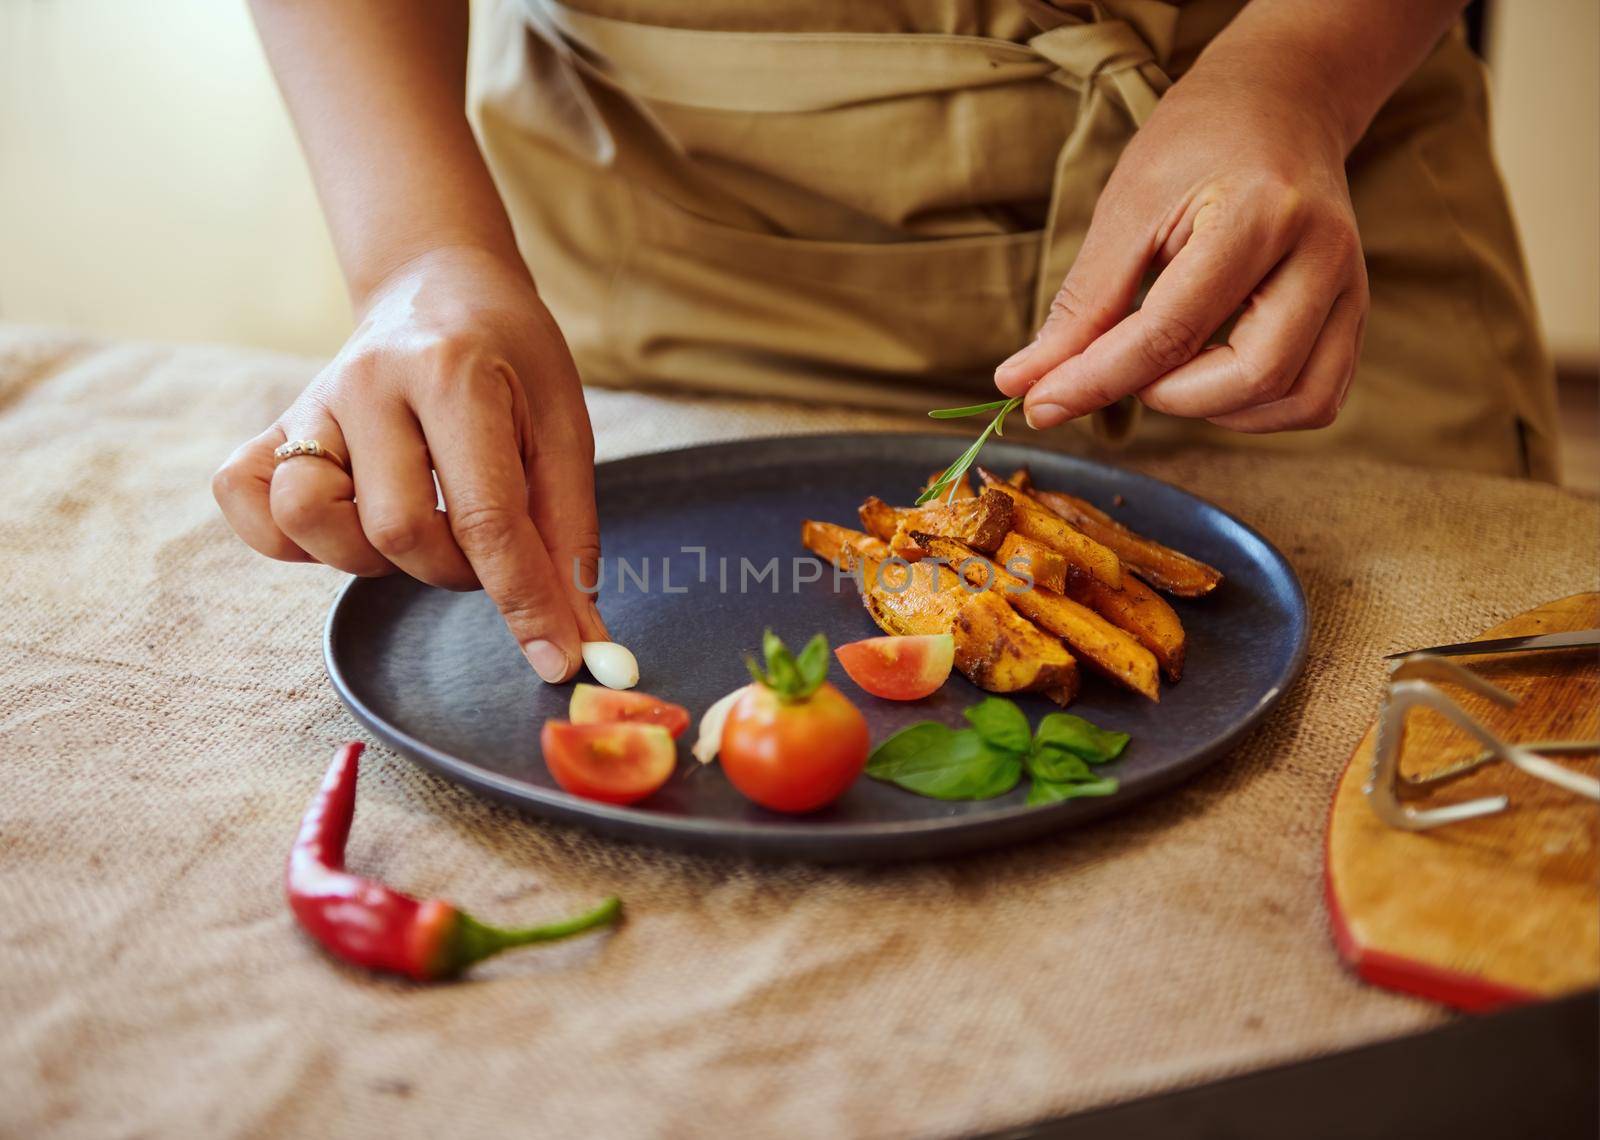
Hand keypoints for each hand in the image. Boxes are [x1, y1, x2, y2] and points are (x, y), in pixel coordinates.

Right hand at [213, 245, 603, 680]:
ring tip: (418, 524)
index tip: (558, 662)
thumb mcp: (563, 428)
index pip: (487, 518)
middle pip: (398, 531)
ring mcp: (311, 403)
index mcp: (454, 374)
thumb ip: (569, 535)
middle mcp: (369, 383)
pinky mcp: (274, 427)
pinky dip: (290, 537)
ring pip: (313, 522)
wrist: (438, 283)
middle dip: (455, 569)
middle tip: (483, 542)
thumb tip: (579, 639)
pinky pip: (249, 503)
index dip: (526, 603)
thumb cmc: (512, 360)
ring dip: (375, 556)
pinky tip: (348, 519)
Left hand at [995, 58, 1368, 432]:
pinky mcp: (1356, 313)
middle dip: (1168, 395)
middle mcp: (1322, 254)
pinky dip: (1257, 410)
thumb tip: (1024, 384)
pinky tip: (1212, 378)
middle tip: (1123, 365)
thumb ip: (1082, 306)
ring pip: (1294, 399)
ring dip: (1215, 409)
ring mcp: (1351, 286)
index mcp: (1259, 214)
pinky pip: (1317, 398)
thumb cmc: (1195, 147)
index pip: (1173, 330)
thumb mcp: (1126, 210)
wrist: (1279, 102)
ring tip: (1169, 366)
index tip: (1039, 405)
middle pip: (1251, 376)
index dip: (1096, 380)